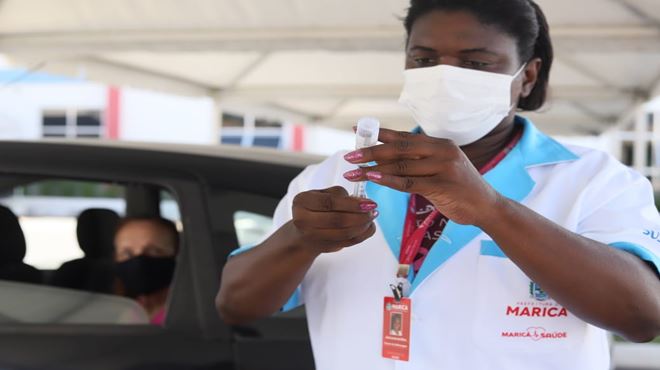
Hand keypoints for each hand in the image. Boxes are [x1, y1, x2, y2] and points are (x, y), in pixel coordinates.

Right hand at [291, 186, 377, 253]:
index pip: (330, 202)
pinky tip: (368, 227)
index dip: (352, 203)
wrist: (303, 231)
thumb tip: (362, 201)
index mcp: (302, 201)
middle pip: (337, 220)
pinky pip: (347, 242)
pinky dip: (361, 235)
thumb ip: (339, 194)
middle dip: (360, 216)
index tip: (368, 202)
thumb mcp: (322, 193)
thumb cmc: (315, 207)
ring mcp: (312, 237)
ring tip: (371, 218)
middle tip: (372, 211)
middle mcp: (303, 220)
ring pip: (344, 234)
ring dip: (362, 226)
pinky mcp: (323, 247)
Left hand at [342, 128, 499, 225]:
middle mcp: (442, 151)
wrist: (487, 207)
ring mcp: (443, 167)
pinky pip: (409, 182)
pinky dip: (388, 179)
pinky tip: (372, 178)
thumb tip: (389, 159)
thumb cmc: (461, 189)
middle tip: (350, 155)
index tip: (357, 131)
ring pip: (400, 165)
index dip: (380, 134)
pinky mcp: (442, 185)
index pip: (404, 137)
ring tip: (353, 171)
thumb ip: (420, 162)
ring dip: (373, 168)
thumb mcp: (442, 169)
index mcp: (440, 144)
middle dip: (371, 151)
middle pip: (399, 149)